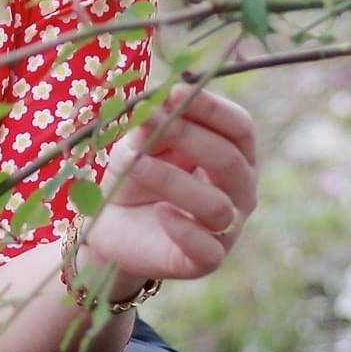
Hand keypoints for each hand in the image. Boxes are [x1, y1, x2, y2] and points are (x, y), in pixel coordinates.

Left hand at [76, 82, 257, 292]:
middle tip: (149, 122)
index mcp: (234, 155)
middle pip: (230, 160)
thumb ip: (153, 126)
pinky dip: (183, 228)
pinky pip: (207, 248)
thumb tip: (157, 104)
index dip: (211, 107)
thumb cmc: (135, 175)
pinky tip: (159, 211)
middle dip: (187, 136)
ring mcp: (227, 228)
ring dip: (171, 179)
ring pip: (216, 205)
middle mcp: (240, 192)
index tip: (176, 91)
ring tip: (135, 164)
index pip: (240, 127)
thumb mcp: (140, 143)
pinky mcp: (206, 260)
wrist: (110, 224)